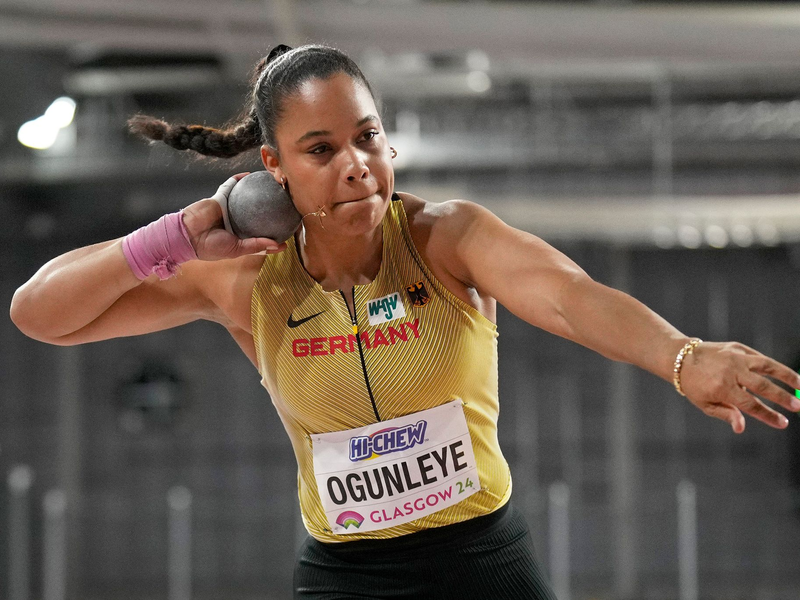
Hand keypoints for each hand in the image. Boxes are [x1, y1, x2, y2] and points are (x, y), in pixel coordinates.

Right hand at [181, 173, 286, 259]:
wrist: (186, 235)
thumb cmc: (210, 247)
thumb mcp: (236, 249)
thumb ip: (256, 246)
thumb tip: (278, 245)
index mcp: (241, 235)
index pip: (261, 233)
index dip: (275, 231)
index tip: (291, 229)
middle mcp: (237, 220)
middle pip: (257, 211)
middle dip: (269, 206)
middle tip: (285, 202)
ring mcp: (229, 208)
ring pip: (246, 196)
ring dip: (258, 190)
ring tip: (272, 185)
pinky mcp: (220, 197)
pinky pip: (231, 185)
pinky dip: (240, 179)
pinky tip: (252, 174)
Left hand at [680, 341, 799, 432]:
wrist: (681, 358)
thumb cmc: (695, 386)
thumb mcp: (705, 404)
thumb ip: (726, 414)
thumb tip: (741, 428)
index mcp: (722, 388)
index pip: (751, 404)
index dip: (768, 415)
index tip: (783, 423)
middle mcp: (731, 371)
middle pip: (763, 386)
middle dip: (783, 398)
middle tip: (798, 407)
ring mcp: (735, 357)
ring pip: (767, 366)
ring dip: (787, 376)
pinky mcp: (737, 347)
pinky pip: (760, 358)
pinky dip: (775, 366)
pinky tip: (787, 375)